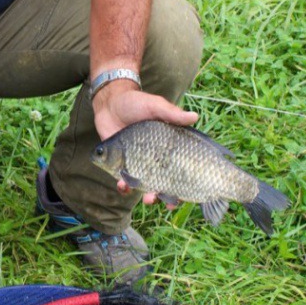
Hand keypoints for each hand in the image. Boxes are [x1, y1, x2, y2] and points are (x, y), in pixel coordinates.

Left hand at [92, 84, 197, 204]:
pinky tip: (123, 186)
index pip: (182, 168)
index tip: (189, 193)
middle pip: (166, 183)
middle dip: (168, 196)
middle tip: (168, 202)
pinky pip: (125, 181)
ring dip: (148, 196)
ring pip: (147, 186)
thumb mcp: (154, 106)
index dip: (187, 183)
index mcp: (168, 147)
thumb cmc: (136, 102)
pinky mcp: (122, 165)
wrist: (110, 103)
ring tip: (148, 198)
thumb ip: (171, 113)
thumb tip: (194, 117)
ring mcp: (139, 163)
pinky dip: (124, 187)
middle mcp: (156, 158)